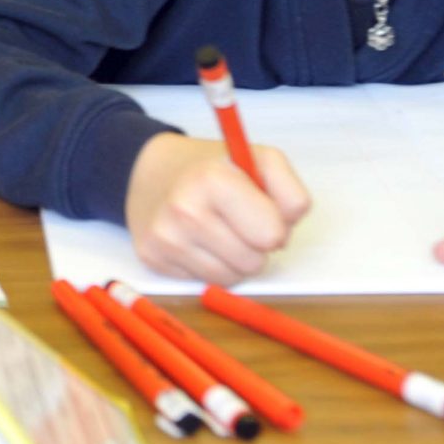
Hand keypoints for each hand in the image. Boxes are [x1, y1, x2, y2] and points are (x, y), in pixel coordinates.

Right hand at [121, 133, 309, 284]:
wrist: (152, 170)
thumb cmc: (214, 168)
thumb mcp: (262, 161)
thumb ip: (291, 194)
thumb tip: (281, 237)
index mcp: (213, 179)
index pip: (272, 235)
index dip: (275, 225)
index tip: (260, 209)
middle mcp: (185, 210)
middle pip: (253, 263)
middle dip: (254, 246)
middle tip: (238, 221)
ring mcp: (165, 237)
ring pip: (230, 279)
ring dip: (233, 260)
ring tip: (219, 231)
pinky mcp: (152, 258)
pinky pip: (204, 282)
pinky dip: (208, 265)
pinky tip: (196, 240)